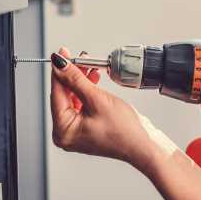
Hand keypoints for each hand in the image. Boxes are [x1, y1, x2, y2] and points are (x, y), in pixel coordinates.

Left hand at [49, 47, 168, 168]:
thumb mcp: (97, 99)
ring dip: (81, 81)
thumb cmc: (125, 132)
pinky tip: (93, 80)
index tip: (62, 53)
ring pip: (72, 98)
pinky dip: (86, 91)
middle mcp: (65, 133)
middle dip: (72, 75)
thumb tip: (60, 65)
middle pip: (63, 95)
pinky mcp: (86, 127)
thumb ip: (76, 79)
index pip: (56, 93)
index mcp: (63, 131)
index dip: (59, 71)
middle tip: (79, 58)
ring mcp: (76, 131)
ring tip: (90, 68)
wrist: (144, 146)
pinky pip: (80, 104)